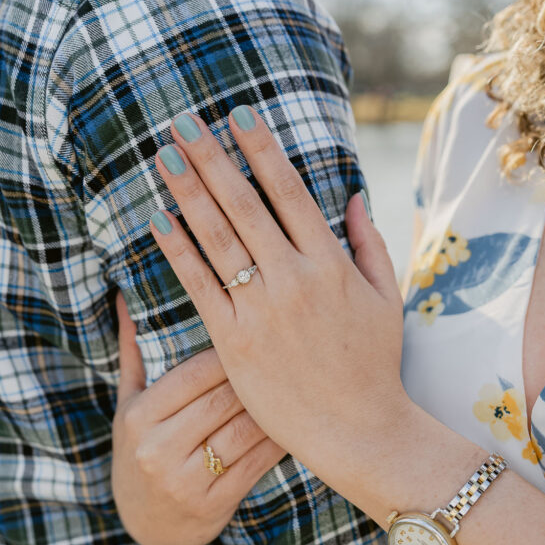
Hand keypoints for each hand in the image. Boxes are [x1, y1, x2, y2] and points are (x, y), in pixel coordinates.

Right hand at [111, 290, 287, 544]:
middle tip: (294, 353)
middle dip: (261, 375)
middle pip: (224, 399)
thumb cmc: (141, 452)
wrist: (147, 526)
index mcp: (141, 416)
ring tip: (303, 382)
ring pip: (244, 430)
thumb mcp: (128, 408)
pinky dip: (280, 440)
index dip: (234, 350)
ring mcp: (185, 479)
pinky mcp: (213, 504)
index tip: (262, 333)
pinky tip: (300, 420)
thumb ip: (132, 355)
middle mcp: (158, 448)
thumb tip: (123, 296)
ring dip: (277, 406)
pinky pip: (257, 463)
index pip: (195, 372)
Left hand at [147, 107, 411, 501]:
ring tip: (162, 155)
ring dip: (187, 192)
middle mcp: (294, 279)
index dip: (262, 149)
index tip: (239, 115)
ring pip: (217, 238)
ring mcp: (261, 310)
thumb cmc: (374, 364)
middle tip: (183, 122)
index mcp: (332, 263)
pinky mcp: (234, 341)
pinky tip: (157, 220)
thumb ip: (370, 243)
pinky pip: (199, 287)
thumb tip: (353, 194)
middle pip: (244, 205)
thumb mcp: (386, 298)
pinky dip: (177, 251)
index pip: (290, 191)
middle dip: (212, 158)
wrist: (358, 430)